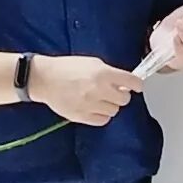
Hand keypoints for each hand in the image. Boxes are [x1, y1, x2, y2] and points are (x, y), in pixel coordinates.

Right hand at [29, 55, 143, 126]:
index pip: (132, 82)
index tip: (136, 86)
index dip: (136, 84)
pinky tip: (95, 107)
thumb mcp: (93, 63)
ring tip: (100, 99)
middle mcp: (99, 90)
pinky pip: (102, 120)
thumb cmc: (67, 68)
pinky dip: (102, 115)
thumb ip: (111, 73)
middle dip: (121, 95)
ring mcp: (90, 104)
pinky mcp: (81, 116)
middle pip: (124, 99)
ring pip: (114, 111)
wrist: (45, 79)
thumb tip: (125, 83)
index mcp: (103, 74)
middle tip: (113, 91)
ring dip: (110, 105)